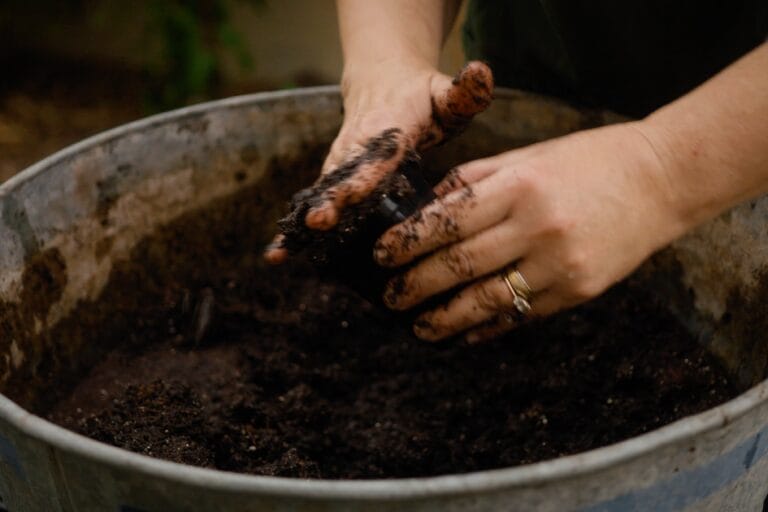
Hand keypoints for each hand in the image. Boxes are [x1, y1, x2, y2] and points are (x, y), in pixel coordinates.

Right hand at [264, 61, 493, 263]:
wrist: (382, 83)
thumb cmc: (421, 95)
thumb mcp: (445, 91)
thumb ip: (463, 91)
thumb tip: (481, 73)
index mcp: (386, 130)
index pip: (376, 155)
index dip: (366, 175)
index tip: (355, 193)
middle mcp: (356, 148)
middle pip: (341, 178)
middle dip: (329, 201)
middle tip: (318, 222)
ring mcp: (340, 163)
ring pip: (321, 193)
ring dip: (304, 222)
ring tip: (281, 251)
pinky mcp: (333, 177)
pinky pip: (314, 202)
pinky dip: (295, 228)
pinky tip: (277, 254)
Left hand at [373, 122, 686, 342]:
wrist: (661, 180)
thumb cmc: (589, 161)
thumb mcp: (528, 157)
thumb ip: (475, 179)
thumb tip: (427, 206)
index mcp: (520, 185)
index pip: (447, 220)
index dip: (407, 242)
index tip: (381, 255)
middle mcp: (537, 226)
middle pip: (459, 264)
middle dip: (415, 284)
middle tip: (389, 296)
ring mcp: (560, 263)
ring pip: (486, 300)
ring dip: (444, 317)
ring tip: (417, 326)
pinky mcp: (579, 290)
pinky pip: (522, 315)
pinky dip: (487, 326)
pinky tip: (463, 332)